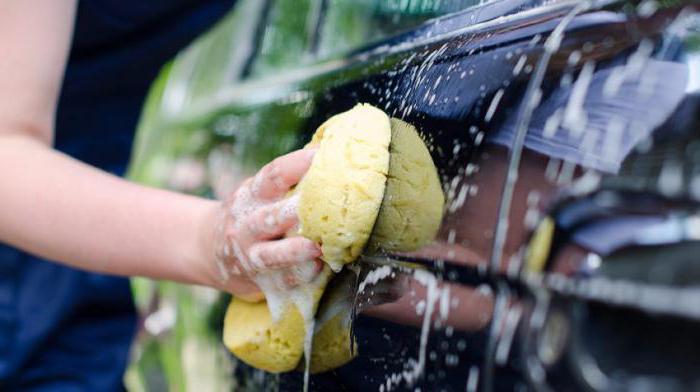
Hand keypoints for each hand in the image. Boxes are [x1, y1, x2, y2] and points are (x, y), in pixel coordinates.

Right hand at [206, 148, 322, 300]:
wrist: (206, 249)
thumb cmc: (247, 214)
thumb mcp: (255, 193)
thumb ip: (284, 180)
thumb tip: (328, 150)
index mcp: (250, 196)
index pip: (271, 177)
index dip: (294, 166)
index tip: (317, 157)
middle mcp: (246, 225)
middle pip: (269, 218)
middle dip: (291, 213)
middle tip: (317, 208)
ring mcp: (250, 254)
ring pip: (271, 254)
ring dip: (294, 250)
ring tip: (316, 247)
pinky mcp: (258, 279)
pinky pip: (279, 280)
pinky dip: (298, 276)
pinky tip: (317, 270)